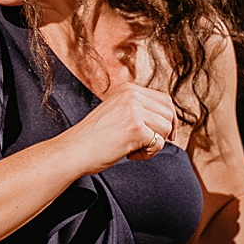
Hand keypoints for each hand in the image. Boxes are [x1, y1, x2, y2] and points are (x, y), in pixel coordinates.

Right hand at [62, 82, 177, 175]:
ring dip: (153, 144)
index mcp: (128, 89)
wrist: (73, 151)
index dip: (169, 119)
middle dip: (163, 132)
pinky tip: (129, 154)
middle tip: (144, 144)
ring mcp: (133, 111)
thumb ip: (138, 110)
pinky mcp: (135, 129)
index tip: (166, 134)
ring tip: (132, 148)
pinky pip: (158, 143)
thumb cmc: (93, 138)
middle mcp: (132, 96)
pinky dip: (147, 154)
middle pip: (169, 114)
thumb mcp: (117, 113)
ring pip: (166, 129)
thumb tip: (170, 119)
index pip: (165, 100)